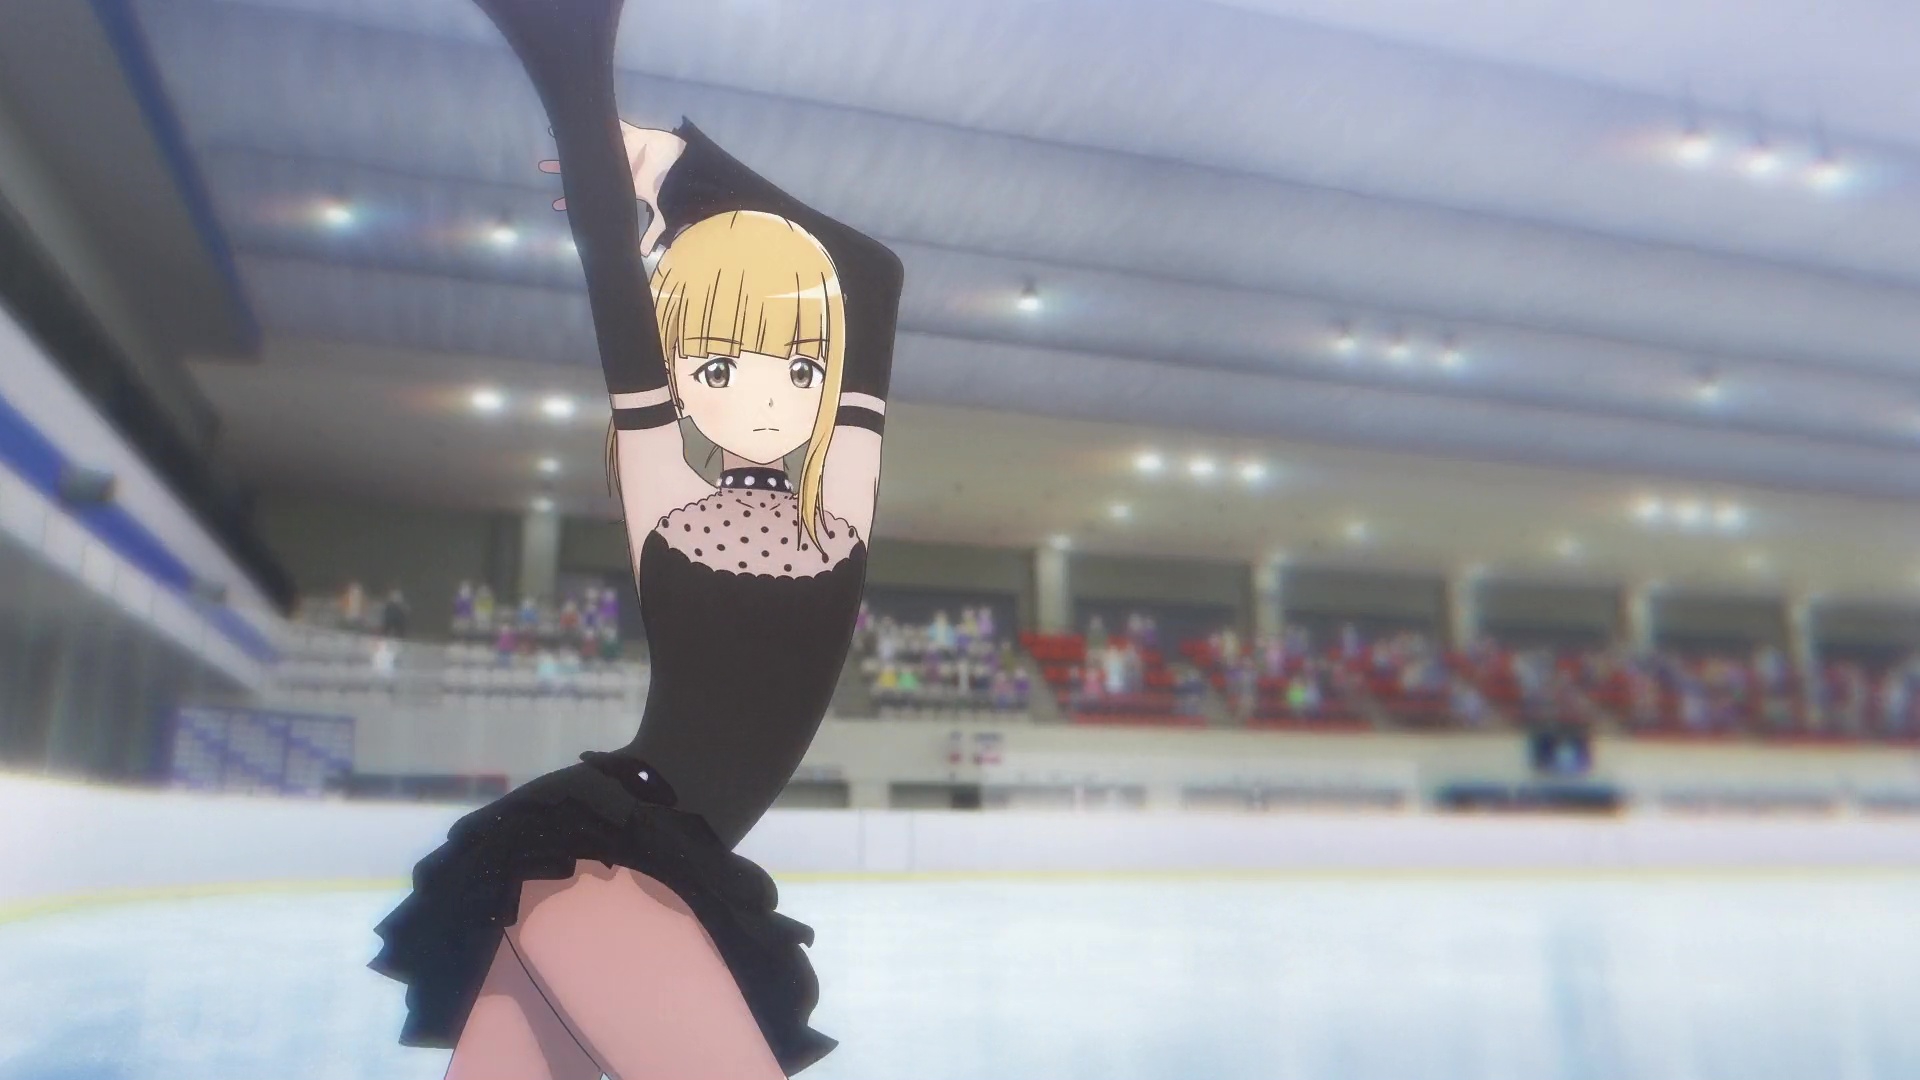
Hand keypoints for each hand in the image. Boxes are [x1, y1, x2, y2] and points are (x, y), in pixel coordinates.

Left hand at [539, 122, 687, 251]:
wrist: (686, 169)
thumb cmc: (672, 189)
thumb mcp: (663, 215)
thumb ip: (652, 233)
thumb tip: (643, 255)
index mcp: (622, 186)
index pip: (593, 194)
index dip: (574, 201)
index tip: (556, 205)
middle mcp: (617, 168)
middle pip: (585, 169)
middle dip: (564, 169)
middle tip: (543, 168)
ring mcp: (621, 150)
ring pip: (591, 146)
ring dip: (574, 142)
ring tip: (553, 136)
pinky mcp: (629, 134)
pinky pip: (609, 125)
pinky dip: (595, 119)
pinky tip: (580, 118)